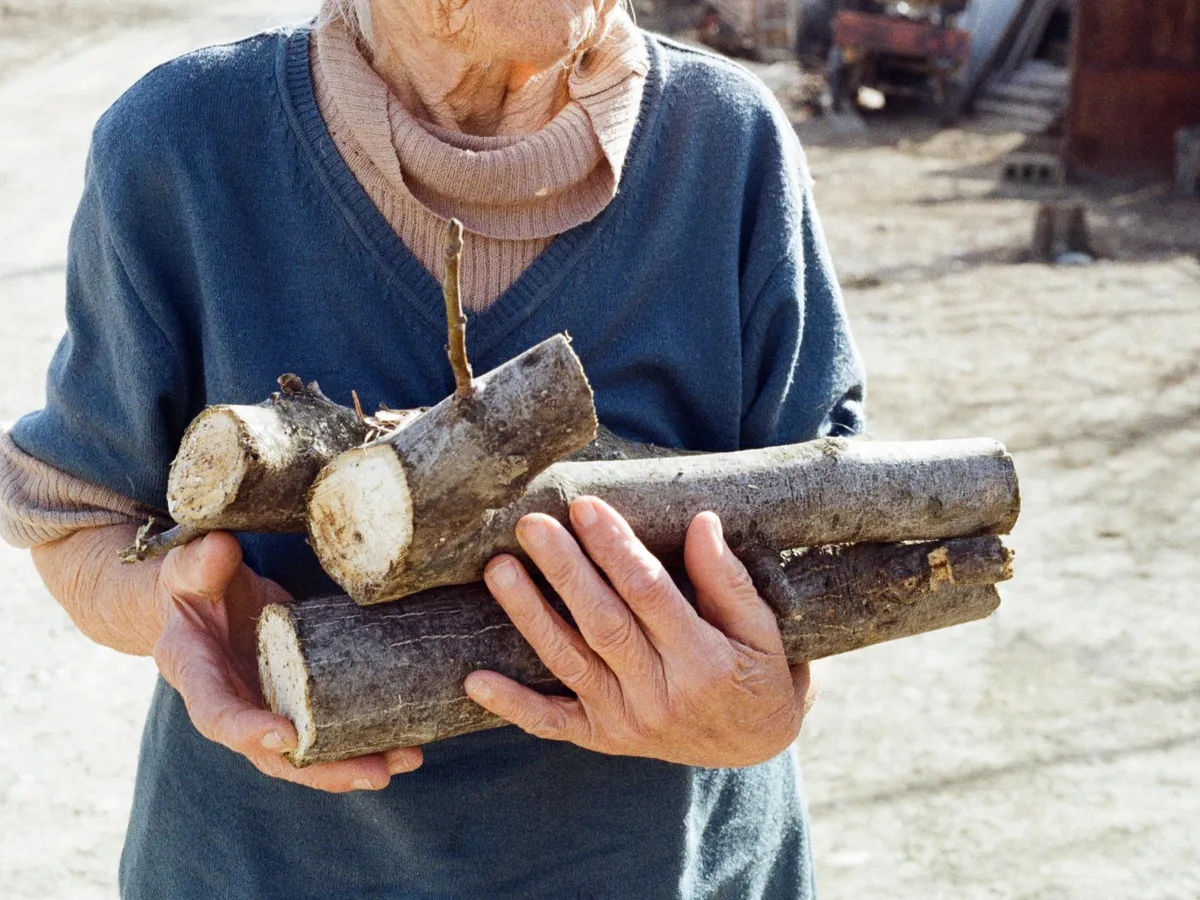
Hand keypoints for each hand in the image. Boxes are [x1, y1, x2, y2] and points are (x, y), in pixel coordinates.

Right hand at [152, 533, 422, 790]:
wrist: (197, 597)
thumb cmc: (191, 583)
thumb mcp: (188, 569)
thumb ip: (201, 564)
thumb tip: (221, 548)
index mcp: (196, 675)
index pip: (217, 713)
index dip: (247, 730)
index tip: (286, 736)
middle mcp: (232, 704)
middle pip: (273, 755)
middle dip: (324, 769)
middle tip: (376, 773)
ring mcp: (265, 707)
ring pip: (306, 753)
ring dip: (355, 762)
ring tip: (407, 758)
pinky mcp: (294, 700)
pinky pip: (325, 730)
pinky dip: (361, 740)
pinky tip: (405, 742)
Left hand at [463, 498, 810, 767]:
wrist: (755, 746)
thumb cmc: (760, 674)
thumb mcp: (764, 629)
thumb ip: (729, 580)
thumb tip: (702, 521)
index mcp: (704, 662)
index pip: (650, 594)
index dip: (615, 549)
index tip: (585, 507)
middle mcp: (661, 696)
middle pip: (603, 623)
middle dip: (564, 570)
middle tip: (531, 525)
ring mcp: (627, 722)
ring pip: (569, 661)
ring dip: (529, 614)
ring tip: (499, 569)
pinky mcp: (603, 737)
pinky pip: (552, 723)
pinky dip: (513, 705)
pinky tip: (475, 679)